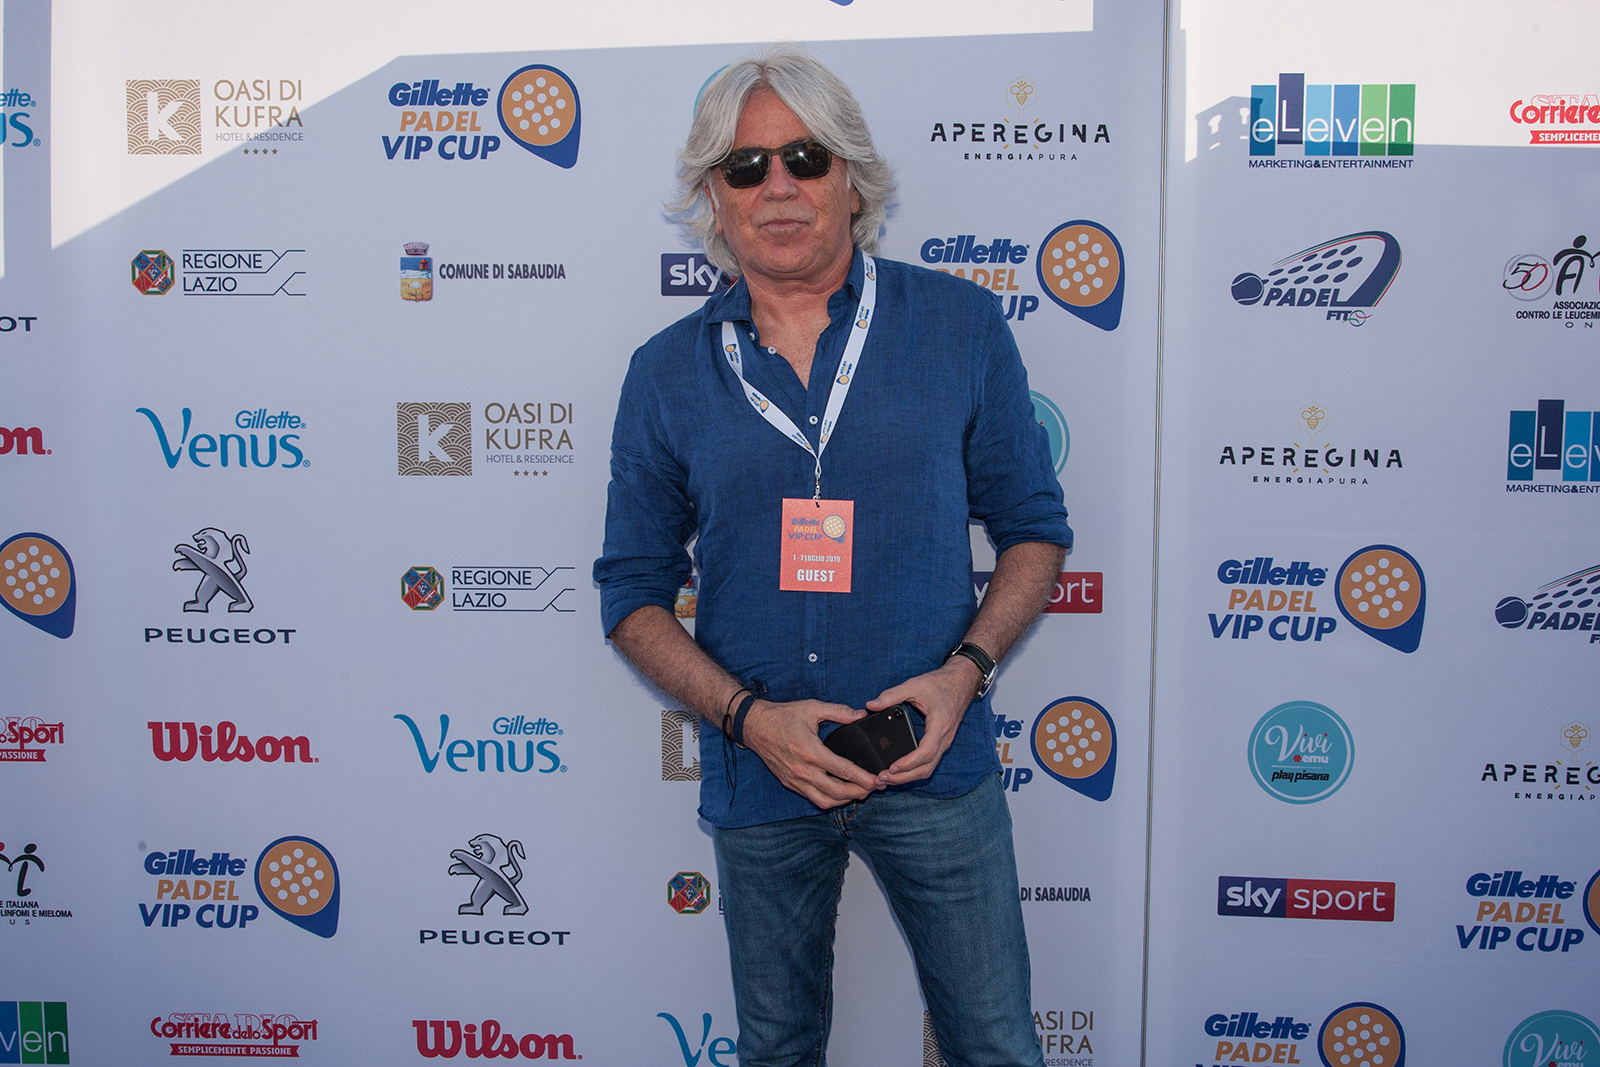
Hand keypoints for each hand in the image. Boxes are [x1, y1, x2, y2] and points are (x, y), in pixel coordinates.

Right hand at [739, 698, 879, 809]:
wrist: (755, 726)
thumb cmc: (782, 716)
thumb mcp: (812, 708)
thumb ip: (839, 712)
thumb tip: (860, 715)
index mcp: (811, 752)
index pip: (844, 771)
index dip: (863, 778)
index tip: (876, 780)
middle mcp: (803, 770)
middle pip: (837, 792)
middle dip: (859, 793)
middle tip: (873, 788)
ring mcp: (796, 780)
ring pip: (825, 801)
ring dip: (844, 800)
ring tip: (858, 793)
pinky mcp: (790, 783)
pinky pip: (812, 798)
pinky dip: (828, 799)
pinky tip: (838, 793)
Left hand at [866, 657, 981, 786]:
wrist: (961, 682)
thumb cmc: (940, 683)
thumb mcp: (914, 685)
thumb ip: (892, 695)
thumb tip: (871, 705)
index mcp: (940, 724)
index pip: (926, 751)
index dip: (909, 763)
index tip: (892, 768)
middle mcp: (945, 738)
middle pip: (926, 767)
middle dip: (904, 777)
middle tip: (882, 778)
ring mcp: (944, 743)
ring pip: (928, 769)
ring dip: (908, 777)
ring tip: (887, 778)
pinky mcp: (941, 744)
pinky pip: (929, 763)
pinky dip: (914, 771)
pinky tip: (899, 771)